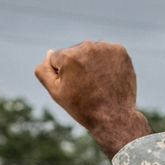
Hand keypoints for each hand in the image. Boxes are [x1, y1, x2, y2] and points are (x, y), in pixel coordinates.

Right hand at [35, 41, 152, 156]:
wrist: (114, 117)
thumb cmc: (83, 107)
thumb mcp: (56, 93)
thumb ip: (44, 71)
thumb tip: (49, 53)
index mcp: (68, 56)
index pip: (56, 59)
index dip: (62, 75)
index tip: (74, 87)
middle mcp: (87, 46)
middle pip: (74, 53)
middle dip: (77, 66)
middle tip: (87, 87)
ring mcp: (105, 48)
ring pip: (90, 52)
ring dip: (92, 63)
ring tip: (98, 83)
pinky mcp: (120, 51)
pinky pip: (106, 52)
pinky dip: (107, 62)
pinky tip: (108, 77)